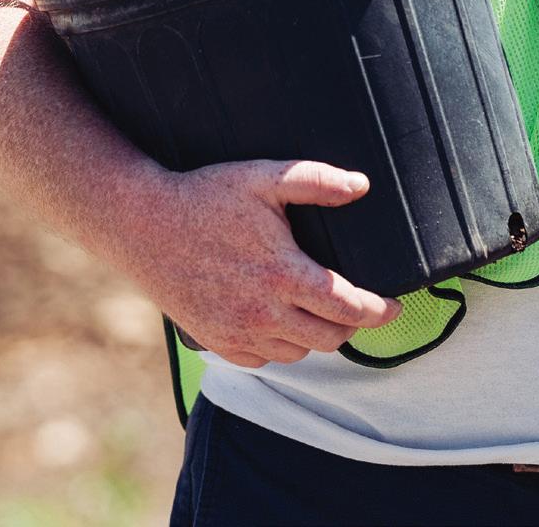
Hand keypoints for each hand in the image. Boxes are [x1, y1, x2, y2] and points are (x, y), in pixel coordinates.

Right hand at [112, 159, 402, 368]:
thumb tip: (361, 186)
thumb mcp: (262, 177)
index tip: (395, 305)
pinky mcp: (217, 342)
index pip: (349, 308)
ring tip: (316, 308)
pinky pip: (264, 359)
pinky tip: (278, 319)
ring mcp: (238, 332)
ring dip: (315, 335)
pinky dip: (280, 345)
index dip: (380, 311)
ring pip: (299, 353)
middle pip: (331, 339)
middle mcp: (263, 312)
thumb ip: (315, 181)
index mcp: (283, 274)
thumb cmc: (205, 196)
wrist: (143, 226)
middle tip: (356, 304)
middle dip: (351, 324)